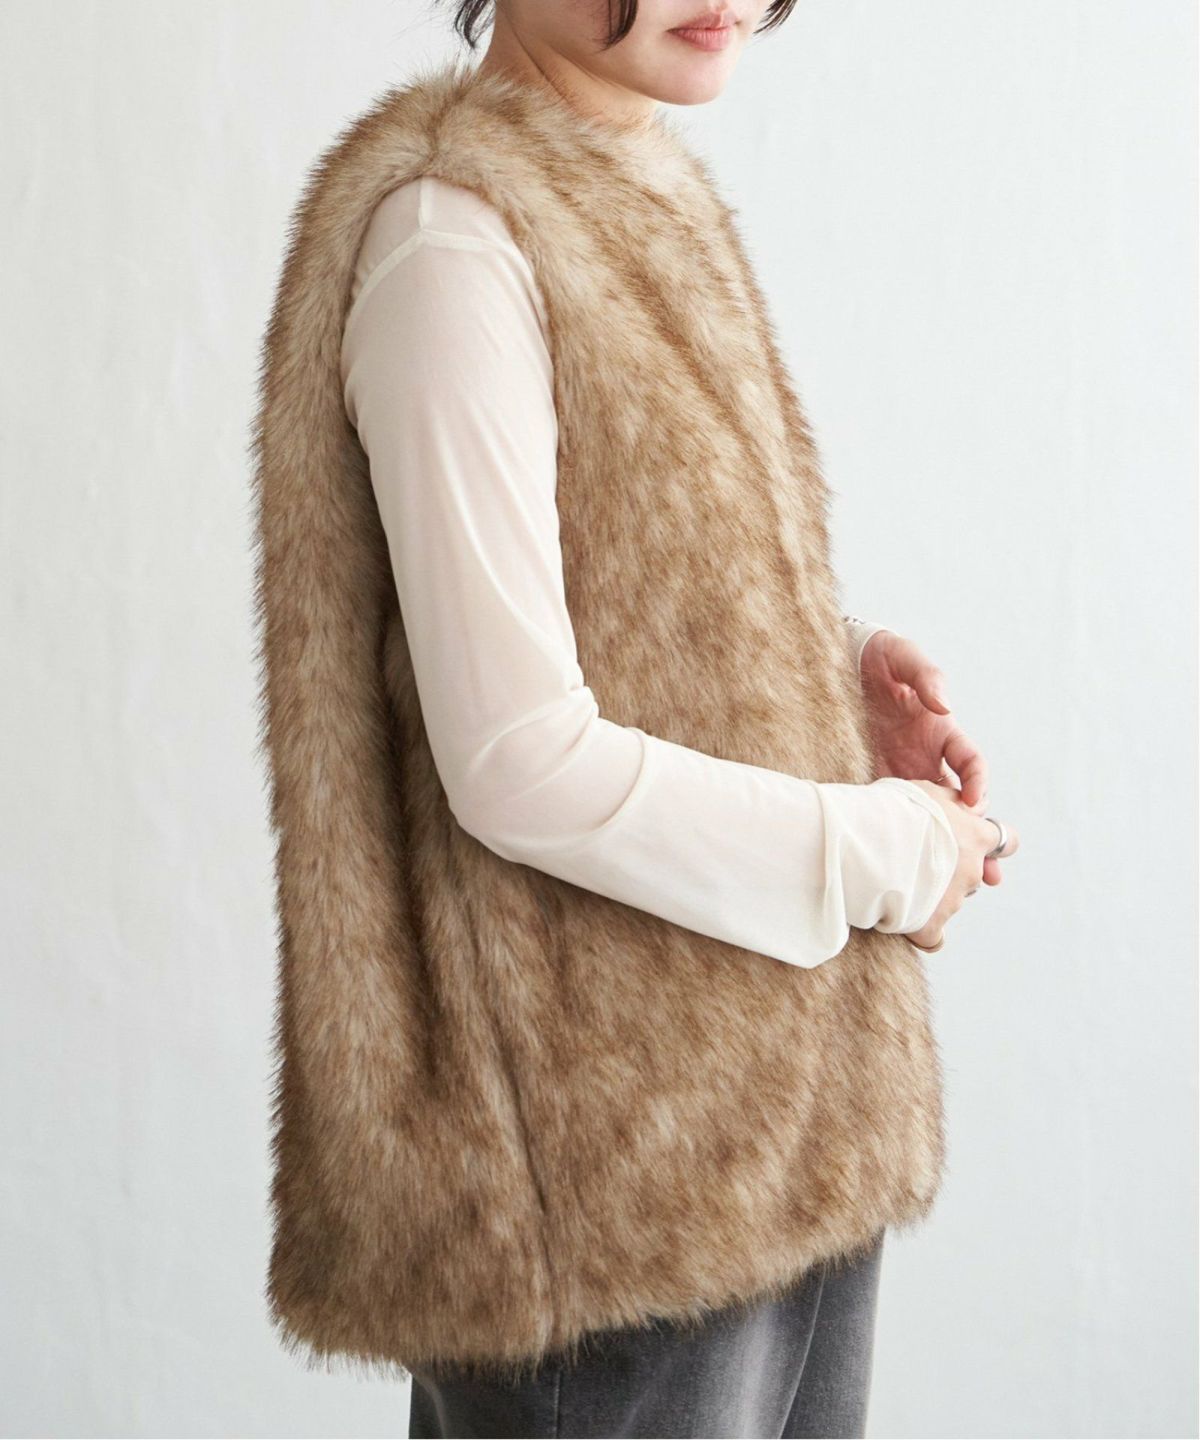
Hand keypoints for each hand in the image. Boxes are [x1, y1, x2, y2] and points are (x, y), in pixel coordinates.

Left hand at [859, 629, 1001, 886]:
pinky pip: (888, 816)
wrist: (830, 659)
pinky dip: (898, 843)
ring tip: (950, 889)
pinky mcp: (869, 780)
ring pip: (928, 821)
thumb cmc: (874, 654)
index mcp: (938, 731)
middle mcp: (923, 757)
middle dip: (976, 839)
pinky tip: (900, 869)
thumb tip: (945, 703)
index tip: (974, 806)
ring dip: (942, 852)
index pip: (970, 763)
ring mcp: (897, 772)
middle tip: (990, 875)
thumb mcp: (901, 655)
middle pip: (957, 805)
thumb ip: (925, 675)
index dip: (977, 784)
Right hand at [901, 780, 1019, 949]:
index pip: (1006, 842)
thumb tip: (964, 807)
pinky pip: (934, 937)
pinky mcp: (930, 925)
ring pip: (951, 901)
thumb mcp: (928, 791)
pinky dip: (922, 930)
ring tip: (898, 881)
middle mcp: (971, 870)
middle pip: (973, 874)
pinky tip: (905, 921)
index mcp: (975, 836)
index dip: (991, 845)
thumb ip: (952, 801)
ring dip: (932, 894)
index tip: (977, 845)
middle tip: (919, 859)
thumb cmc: (893, 811)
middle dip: (953, 870)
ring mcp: (953, 900)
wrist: (865, 843)